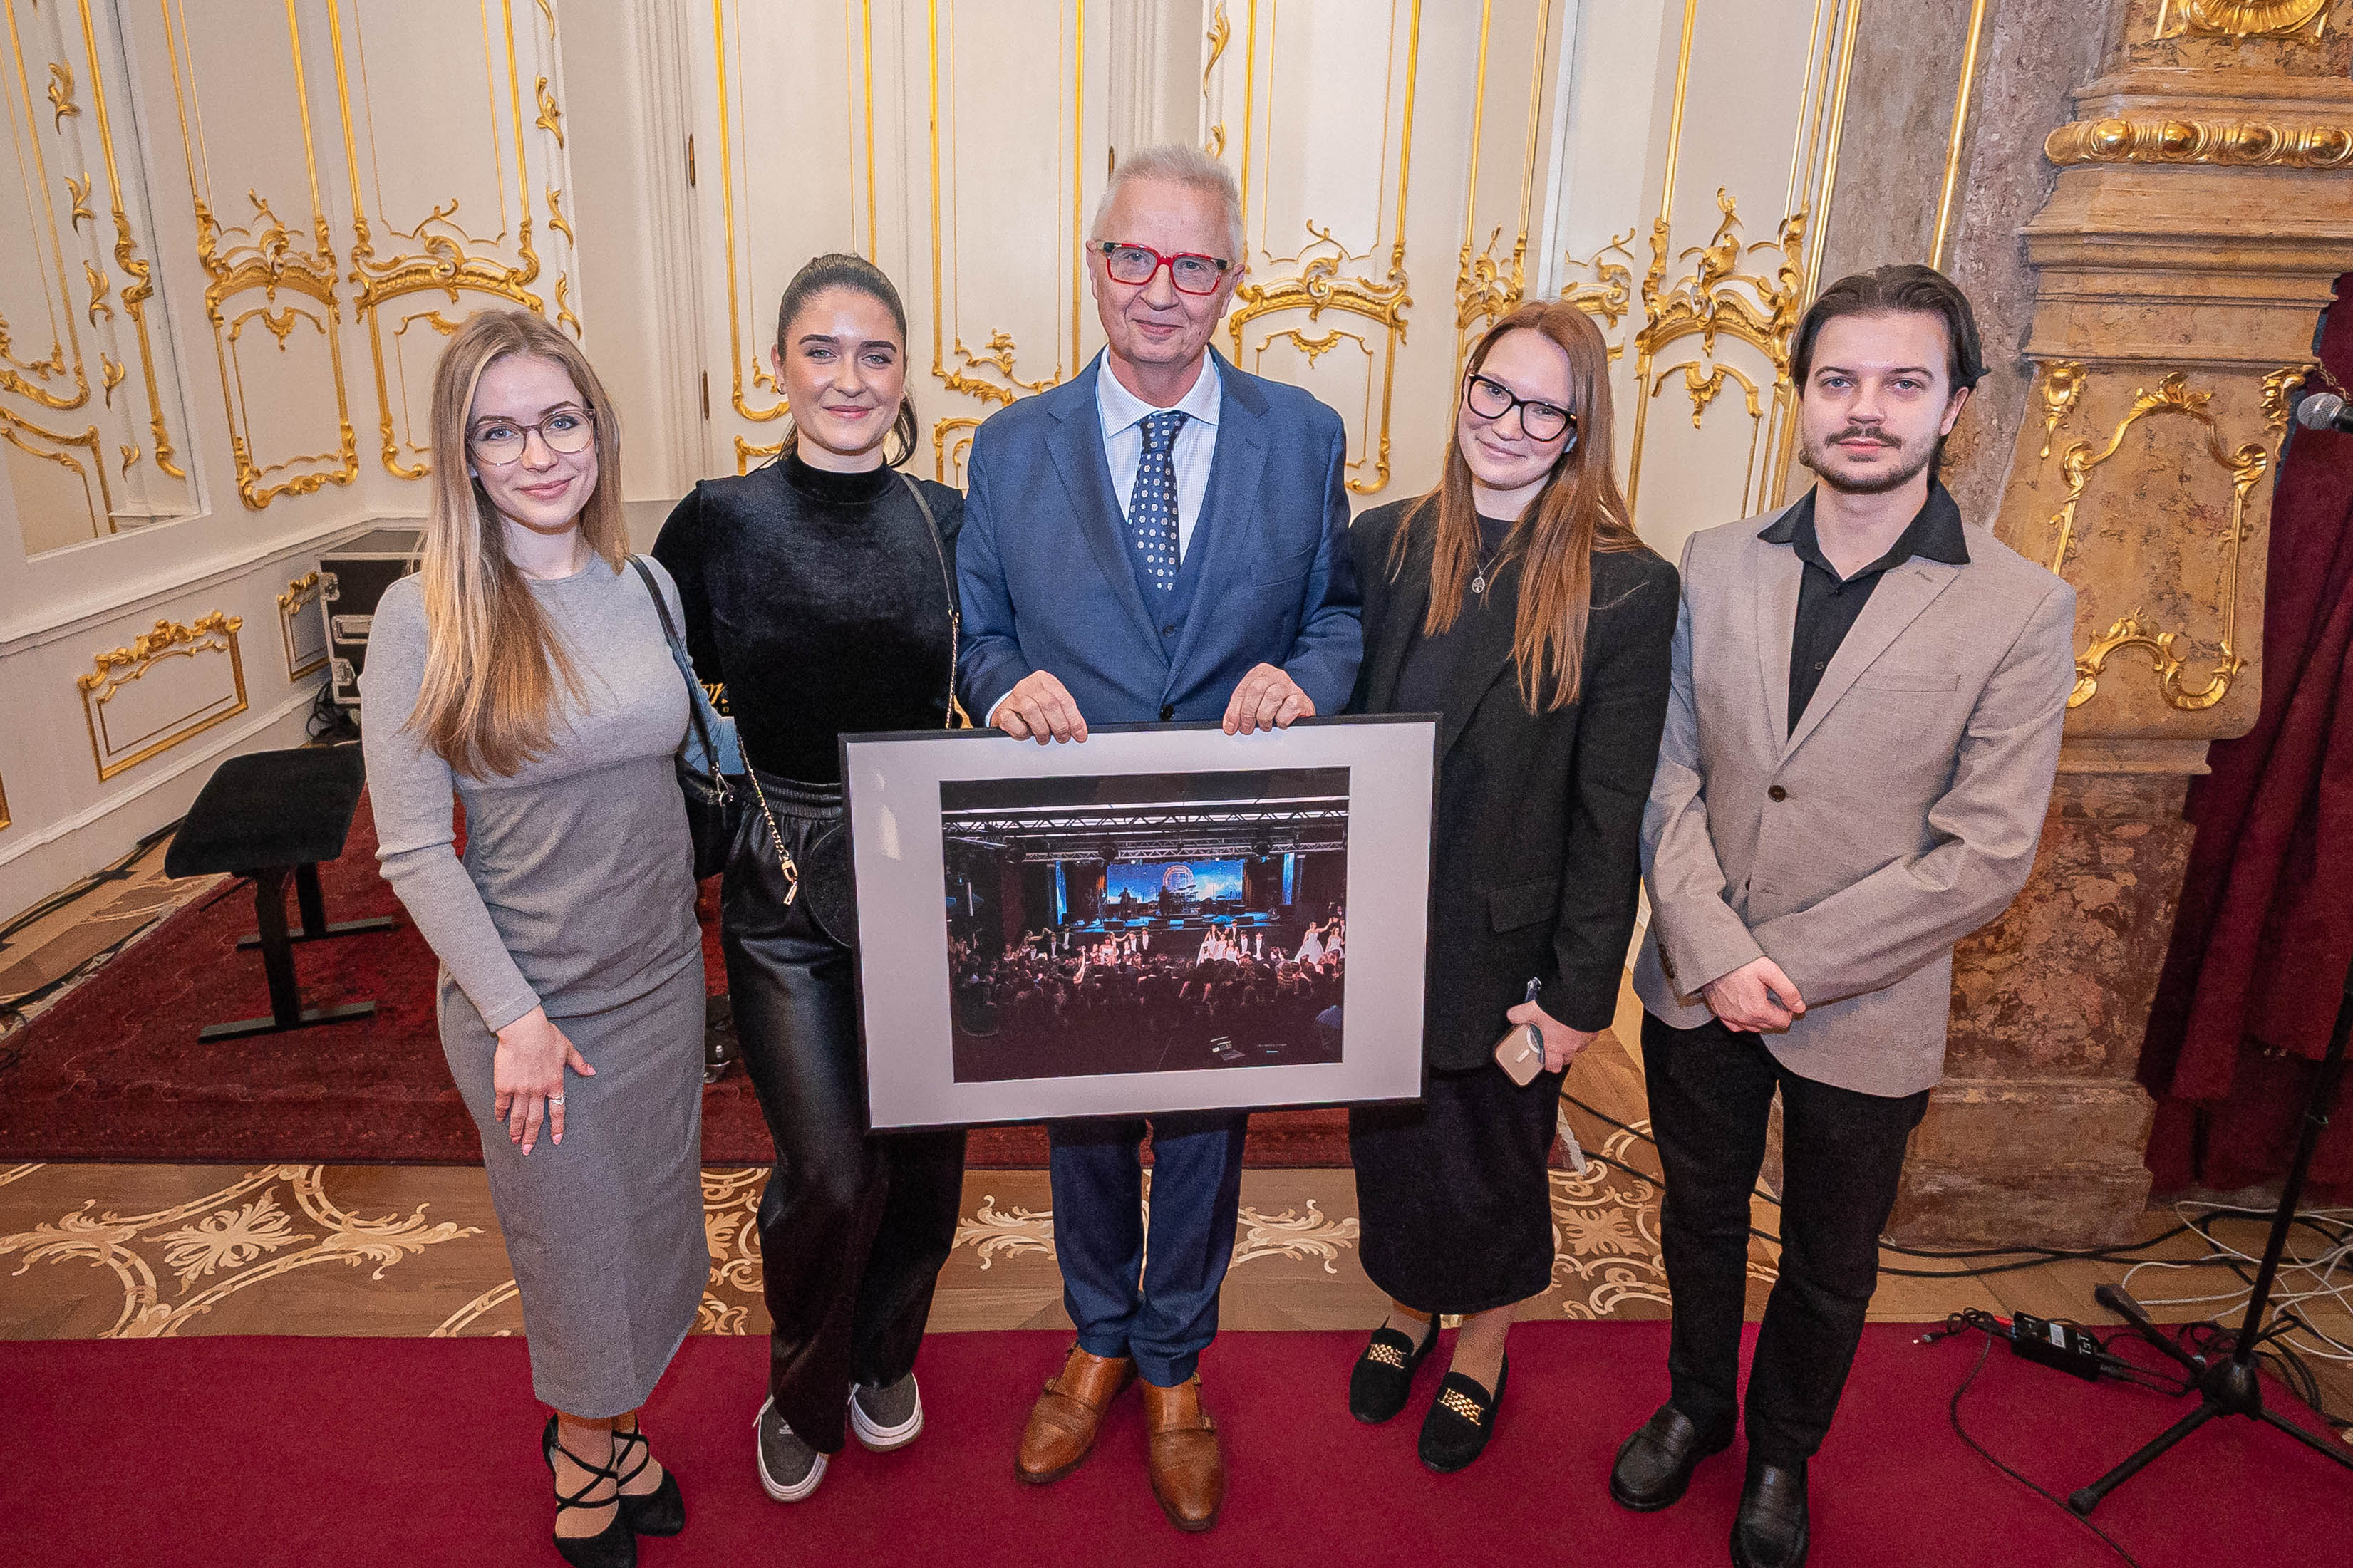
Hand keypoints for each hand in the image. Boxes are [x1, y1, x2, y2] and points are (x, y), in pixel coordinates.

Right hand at [492, 1007, 594, 1153]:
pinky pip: (502, 1104)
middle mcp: (538, 1090)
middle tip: (528, 1150)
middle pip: (536, 1119)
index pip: (558, 1111)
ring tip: (514, 1141)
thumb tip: (592, 1071)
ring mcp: (521, 1089)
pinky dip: (501, 1113)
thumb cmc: (546, 1036)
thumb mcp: (567, 1048)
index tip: (556, 1140)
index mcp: (555, 1083)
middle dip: (532, 1136)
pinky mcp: (504, 1085)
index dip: (557, 1127)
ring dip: (516, 1130)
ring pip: (519, 1116)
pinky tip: (500, 1120)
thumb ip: (579, 1063)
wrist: (524, 1029)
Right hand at [995, 670, 1088, 743]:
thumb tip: (1080, 731)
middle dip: (1060, 726)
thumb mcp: (1052, 702)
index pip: (1064, 699)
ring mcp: (1014, 697)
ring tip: (1044, 737)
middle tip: (1062, 738)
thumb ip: (1065, 712)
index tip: (1080, 735)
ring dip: (1042, 731)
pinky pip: (1013, 722)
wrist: (1007, 706)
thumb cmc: (1033, 706)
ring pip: (1032, 712)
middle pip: (1050, 705)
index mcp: (1044, 680)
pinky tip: (1026, 733)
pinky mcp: (1002, 711)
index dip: (1074, 719)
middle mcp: (1028, 685)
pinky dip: (1022, 732)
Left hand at [1223, 664, 1314, 734]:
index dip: (1234, 710)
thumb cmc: (1276, 706)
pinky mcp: (1300, 697)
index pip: (1242, 690)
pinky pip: (1288, 707)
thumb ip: (1241, 709)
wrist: (1301, 709)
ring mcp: (1289, 685)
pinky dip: (1281, 719)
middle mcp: (1275, 675)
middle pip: (1255, 690)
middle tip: (1247, 728)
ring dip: (1265, 717)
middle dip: (1248, 713)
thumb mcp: (1256, 703)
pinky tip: (1280, 723)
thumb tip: (1230, 725)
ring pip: (1271, 697)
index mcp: (1260, 672)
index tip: (1230, 727)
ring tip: (1265, 725)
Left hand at [1507, 1000, 1597, 1072]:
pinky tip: (1576, 1020)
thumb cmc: (1559, 1010)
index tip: (1544, 1060)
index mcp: (1556, 1047)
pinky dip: (1583, 1029)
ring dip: (1572, 1041)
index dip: (1548, 1064)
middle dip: (1560, 1053)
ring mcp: (1585, 1039)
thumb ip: (1519, 1015)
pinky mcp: (1594, 1028)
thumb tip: (1512, 1016)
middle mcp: (1572, 1046)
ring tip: (1564, 1030)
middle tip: (1553, 1043)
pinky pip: (1589, 1034)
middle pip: (1567, 1058)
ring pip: (1579, 1046)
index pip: (1553, 1066)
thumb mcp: (1532, 1011)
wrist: (1581, 999)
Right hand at [1700, 957, 1806, 1033]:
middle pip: (1769, 1025)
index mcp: (1757, 1009)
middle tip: (1771, 995)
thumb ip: (1788, 991)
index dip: (1787, 1009)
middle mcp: (1743, 1018)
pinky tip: (1745, 1007)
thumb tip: (1800, 1007)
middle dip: (1774, 1013)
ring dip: (1760, 1017)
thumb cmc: (1740, 962)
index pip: (1783, 1022)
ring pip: (1753, 1027)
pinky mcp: (1719, 1012)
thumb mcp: (1770, 971)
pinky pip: (1736, 1025)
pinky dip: (1743, 1020)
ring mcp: (1730, 1016)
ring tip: (1759, 999)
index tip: (1783, 998)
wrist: (1713, 957)